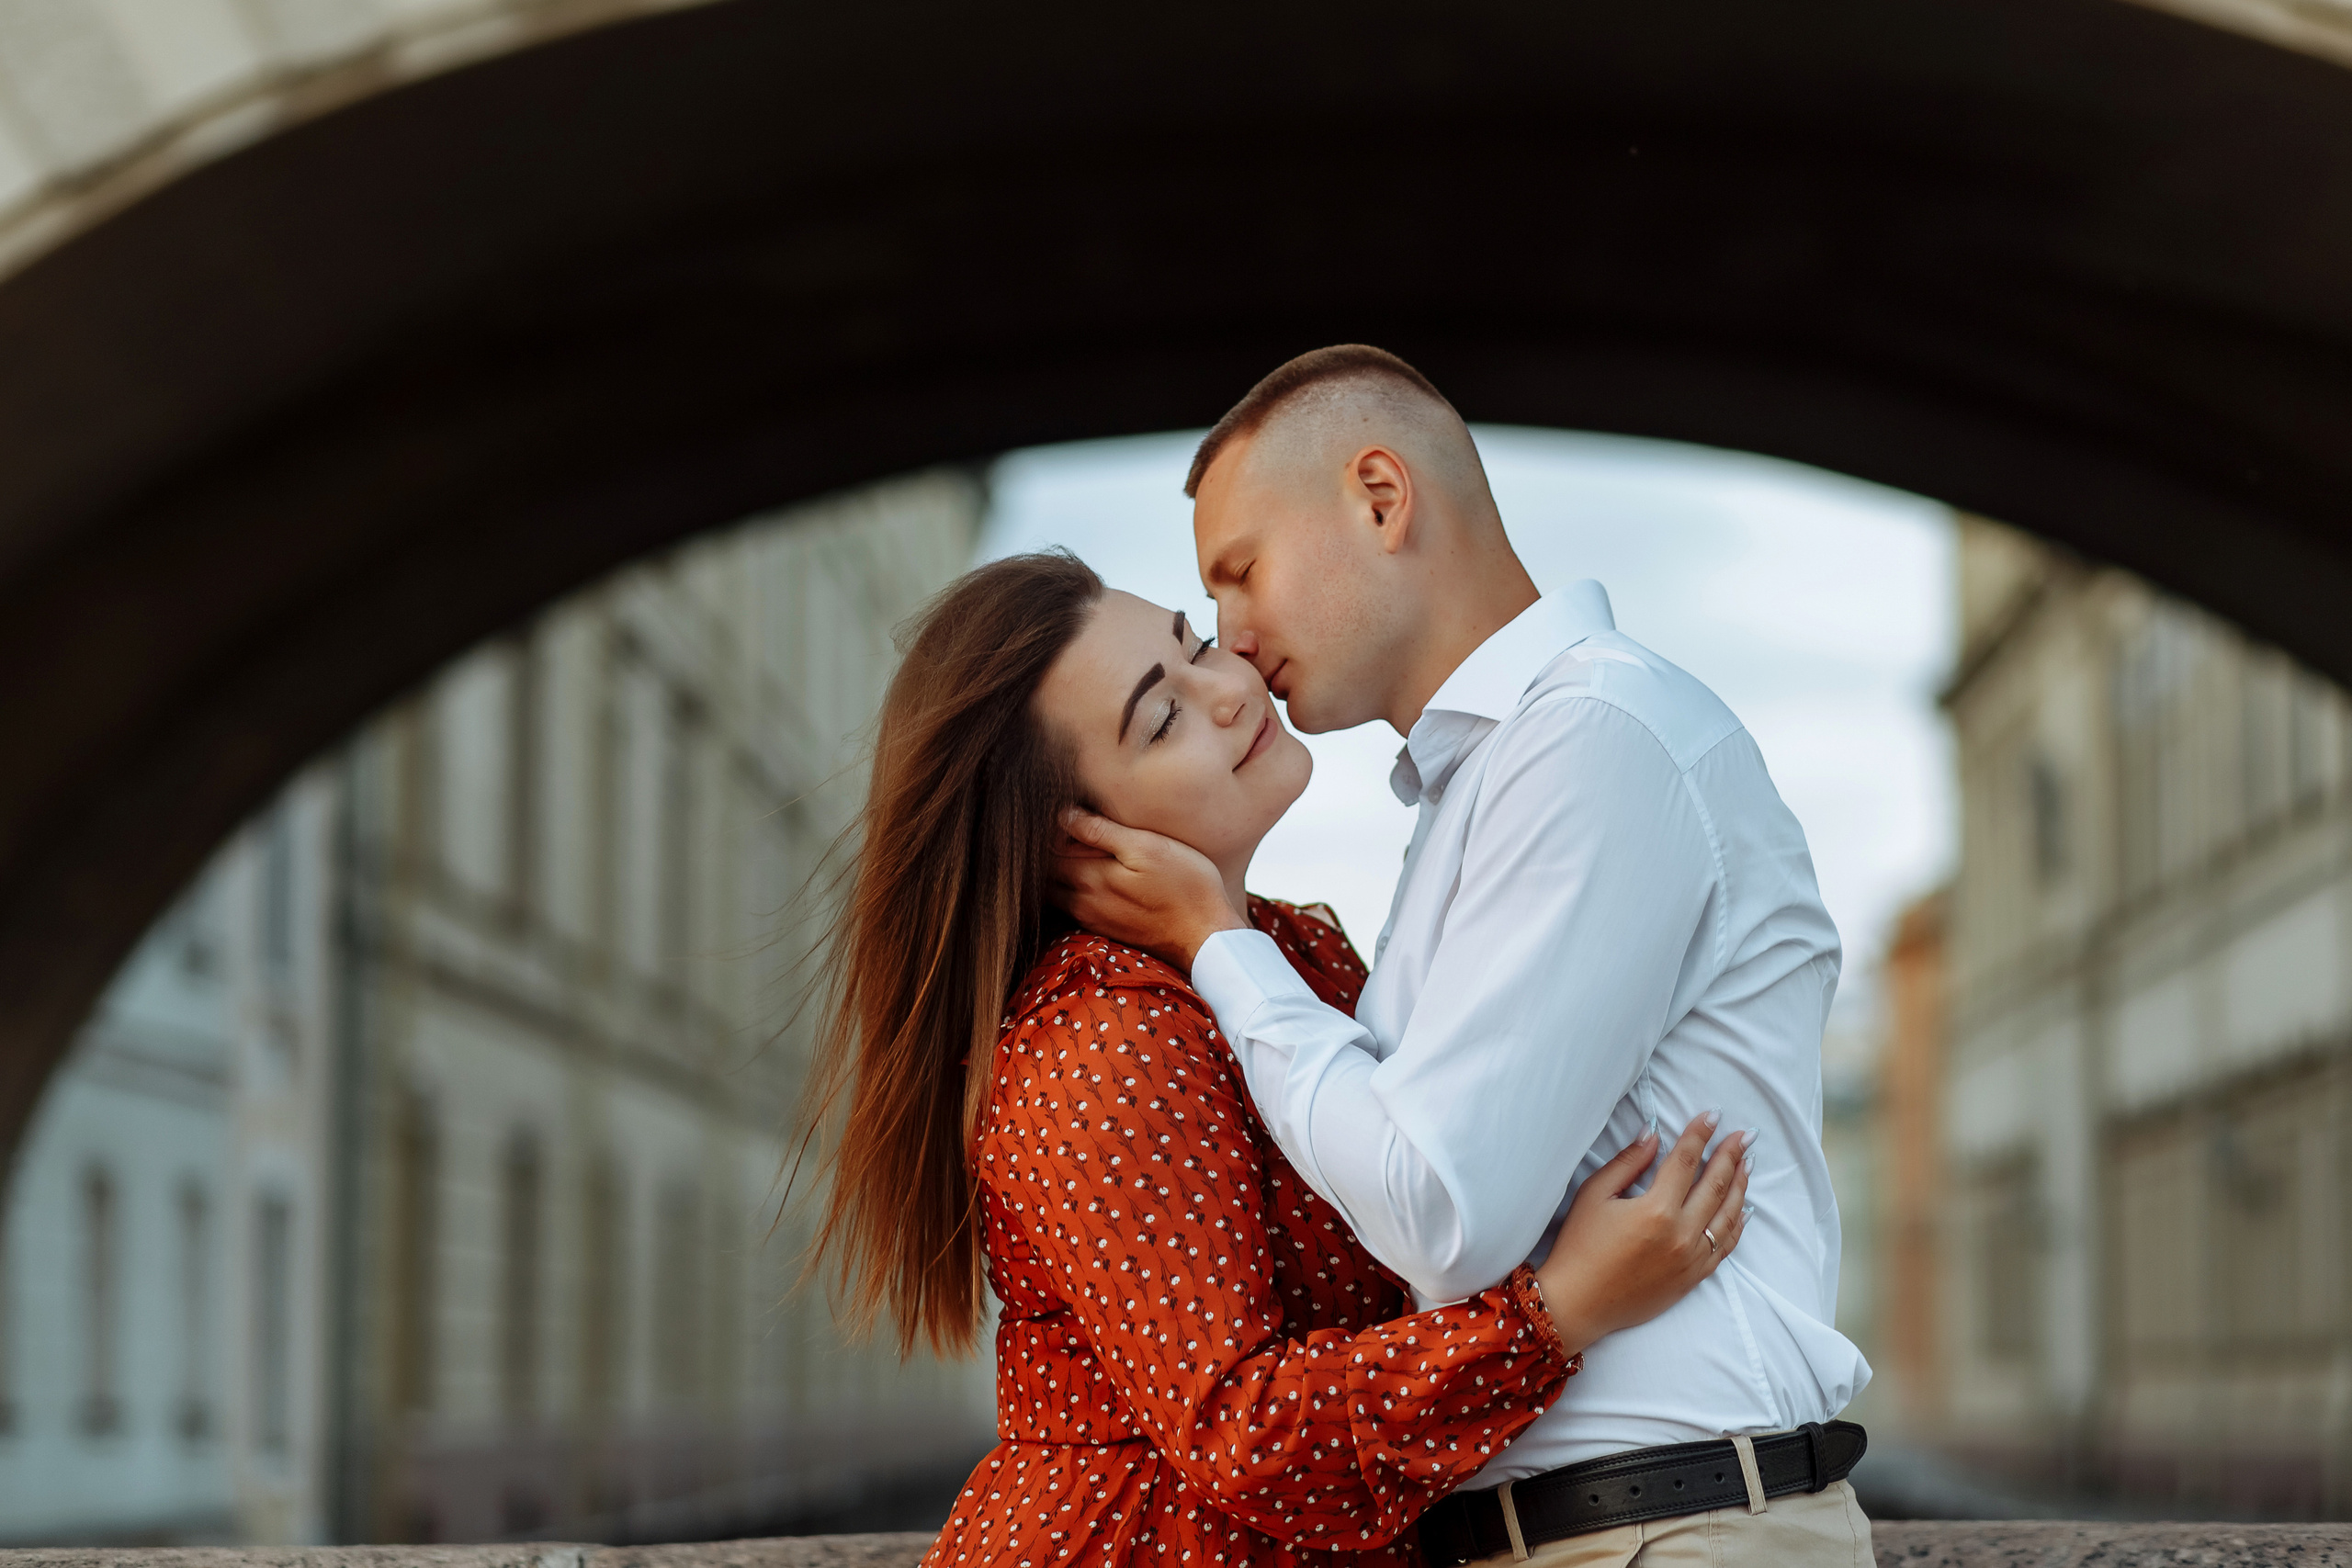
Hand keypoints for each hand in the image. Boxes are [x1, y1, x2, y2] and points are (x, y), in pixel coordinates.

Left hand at [1052, 809, 1247, 968]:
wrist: (1207, 935)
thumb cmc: (1186, 886)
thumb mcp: (1148, 847)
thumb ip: (1100, 832)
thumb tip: (1062, 815)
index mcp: (1088, 878)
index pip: (1044, 852)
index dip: (1047, 831)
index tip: (1061, 815)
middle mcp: (1082, 903)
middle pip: (1045, 876)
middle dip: (1046, 854)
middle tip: (1065, 832)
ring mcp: (1093, 920)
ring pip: (1057, 894)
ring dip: (1058, 875)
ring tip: (1078, 852)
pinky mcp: (1107, 930)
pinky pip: (1074, 908)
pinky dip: (1073, 891)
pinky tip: (1095, 879)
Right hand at [1532, 1113, 1751, 1354]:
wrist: (1578, 1303)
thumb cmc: (1579, 1246)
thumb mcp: (1594, 1195)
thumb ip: (1627, 1163)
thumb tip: (1653, 1136)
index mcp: (1655, 1209)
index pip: (1686, 1161)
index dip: (1700, 1135)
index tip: (1713, 1115)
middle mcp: (1681, 1234)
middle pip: (1715, 1185)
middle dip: (1731, 1155)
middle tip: (1744, 1135)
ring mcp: (1691, 1259)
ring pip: (1728, 1216)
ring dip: (1740, 1186)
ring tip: (1747, 1164)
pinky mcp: (1693, 1278)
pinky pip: (1725, 1247)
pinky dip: (1737, 1225)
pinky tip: (1743, 1209)